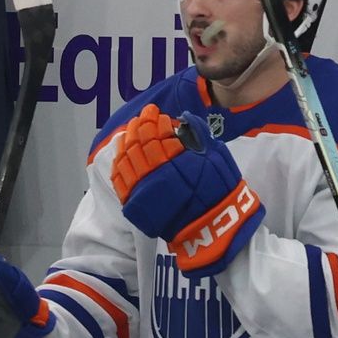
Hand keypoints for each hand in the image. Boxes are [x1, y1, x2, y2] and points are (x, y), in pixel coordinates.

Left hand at [112, 105, 263, 275]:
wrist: (212, 225)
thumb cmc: (219, 189)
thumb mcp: (217, 156)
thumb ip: (199, 134)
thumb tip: (184, 117)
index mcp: (176, 158)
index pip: (157, 132)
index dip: (154, 120)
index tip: (154, 112)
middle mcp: (156, 171)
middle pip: (139, 144)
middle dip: (139, 127)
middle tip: (140, 118)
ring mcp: (143, 189)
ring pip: (126, 160)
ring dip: (126, 143)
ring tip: (129, 133)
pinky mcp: (135, 205)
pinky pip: (120, 181)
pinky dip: (118, 166)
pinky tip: (120, 157)